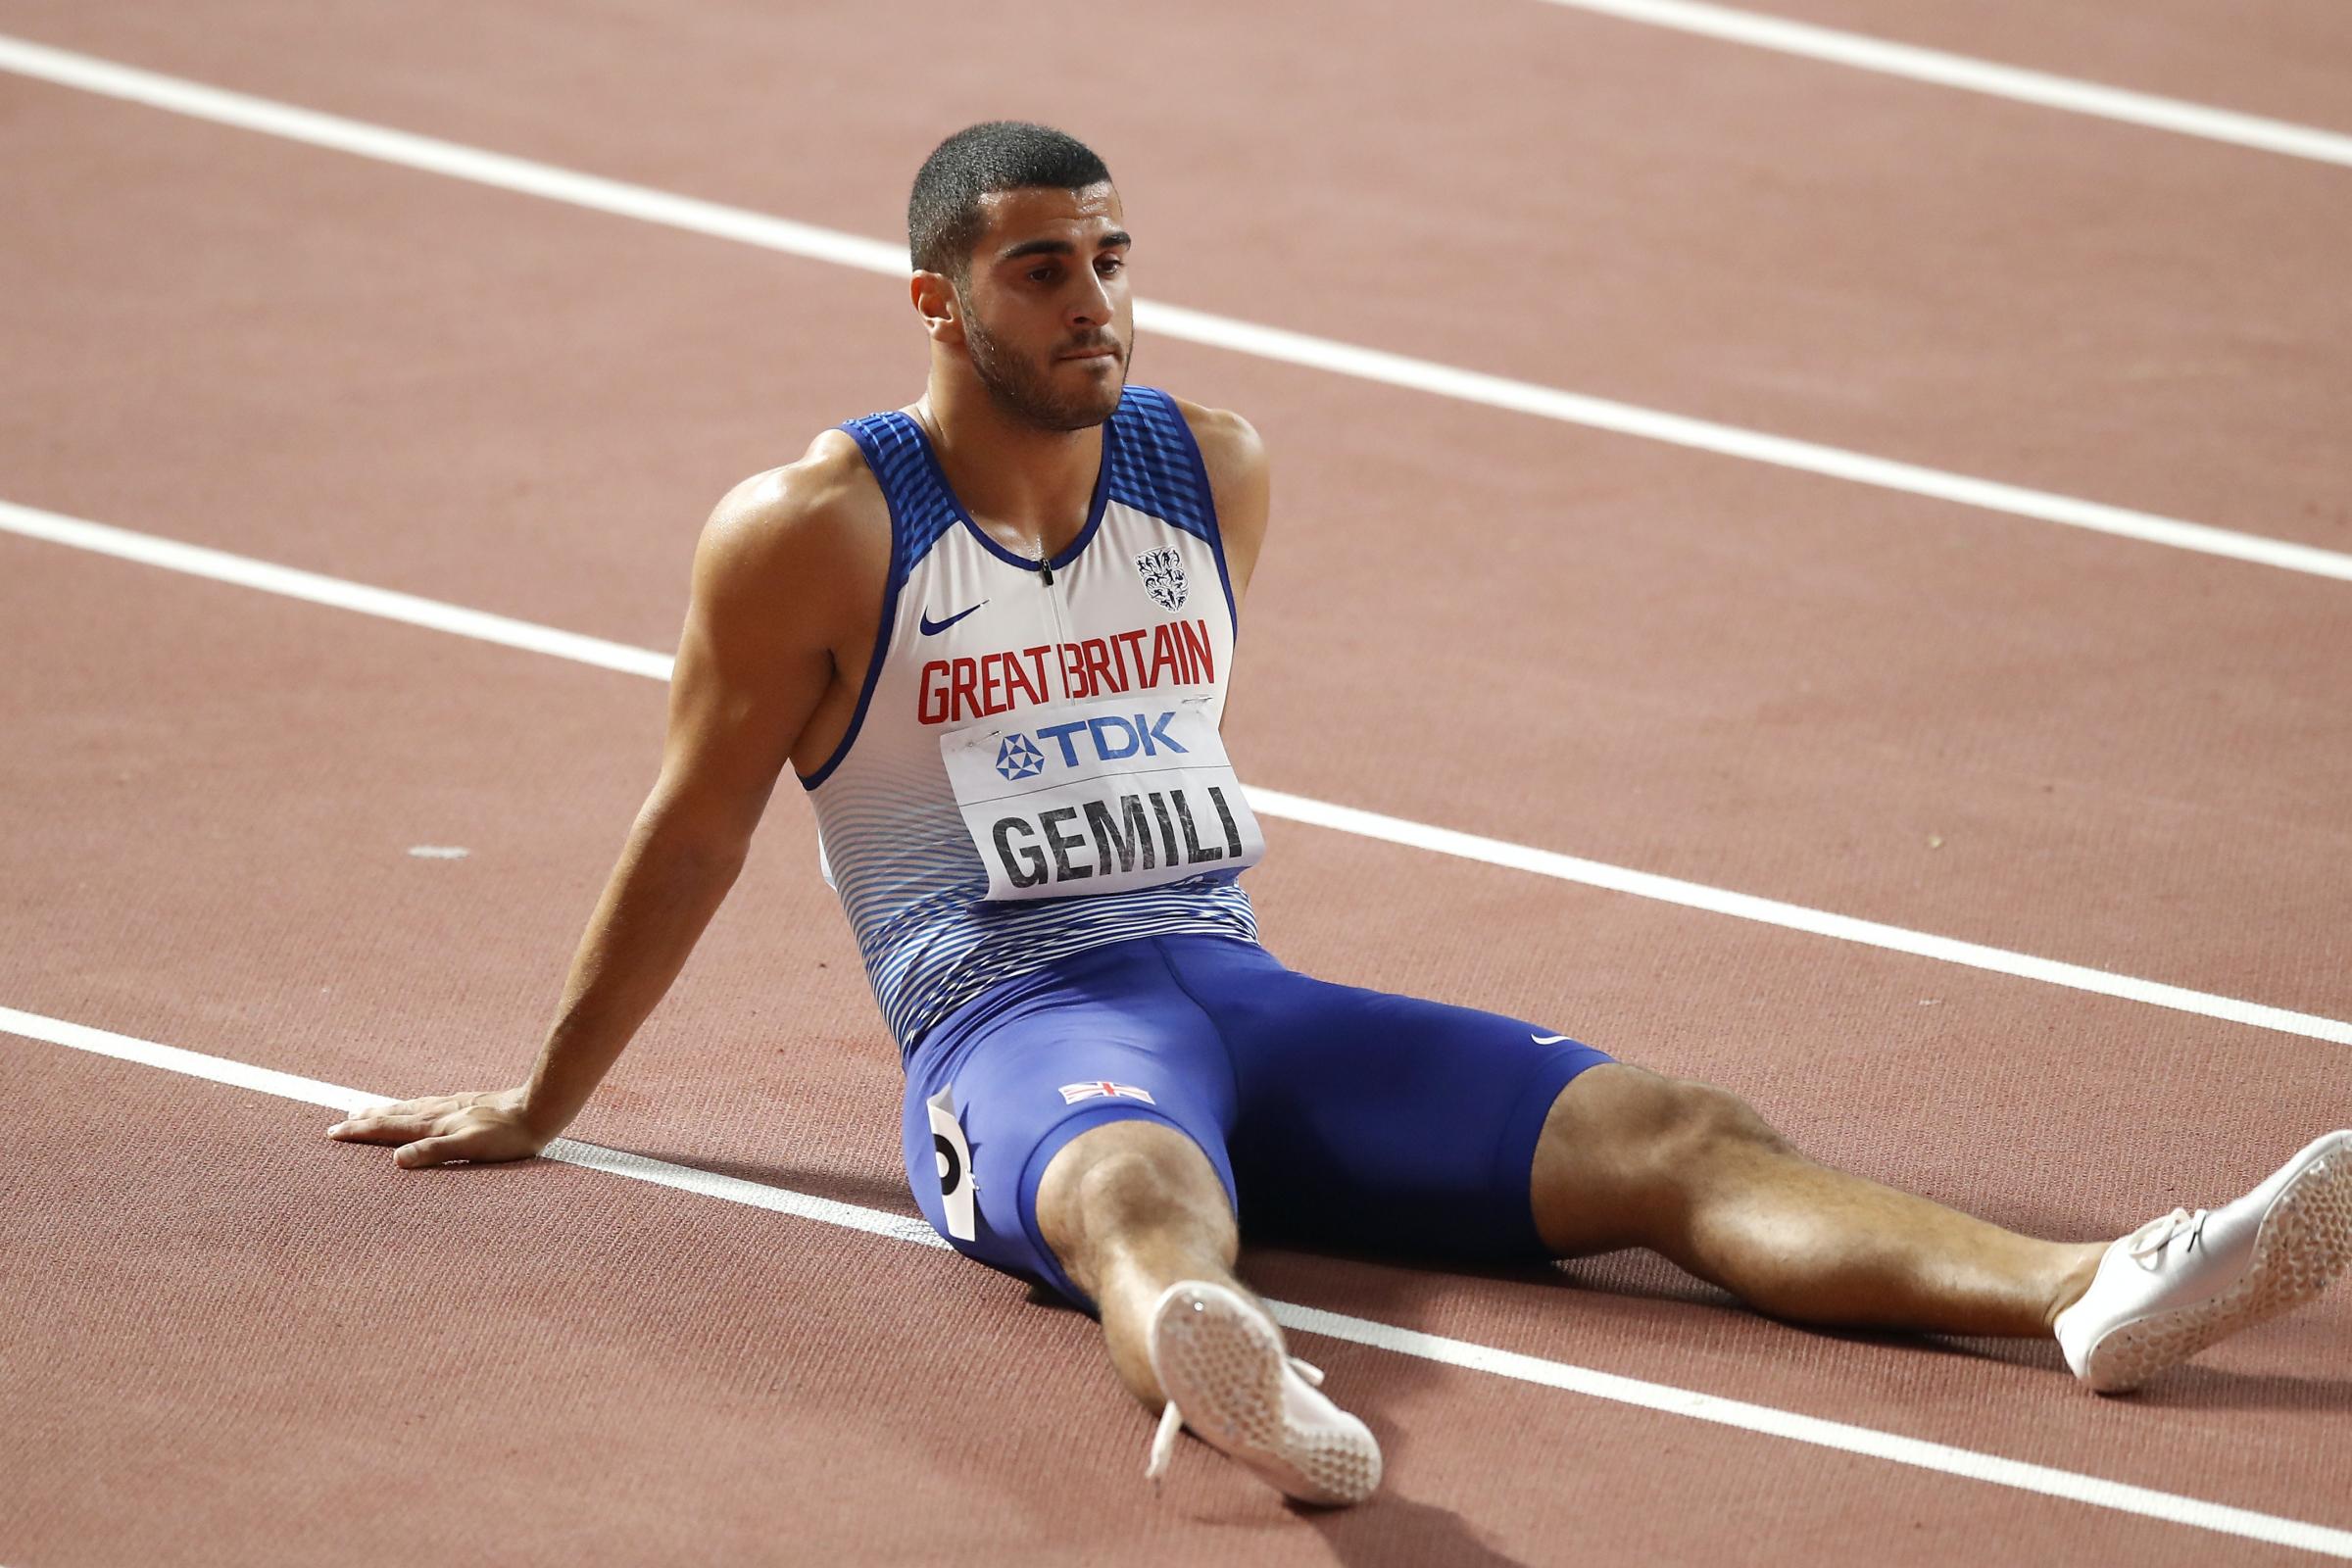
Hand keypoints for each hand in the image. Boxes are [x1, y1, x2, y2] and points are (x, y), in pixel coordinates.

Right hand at [325, 1087, 548, 1167]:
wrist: (537, 1109)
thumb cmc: (507, 1136)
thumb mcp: (470, 1149)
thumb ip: (434, 1153)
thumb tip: (396, 1159)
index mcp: (433, 1124)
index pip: (387, 1127)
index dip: (359, 1131)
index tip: (333, 1132)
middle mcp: (437, 1112)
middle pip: (392, 1114)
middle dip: (364, 1120)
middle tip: (338, 1123)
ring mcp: (450, 1105)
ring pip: (408, 1108)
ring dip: (384, 1111)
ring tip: (366, 1112)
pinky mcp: (465, 1103)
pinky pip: (426, 1105)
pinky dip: (409, 1108)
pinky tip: (416, 1109)